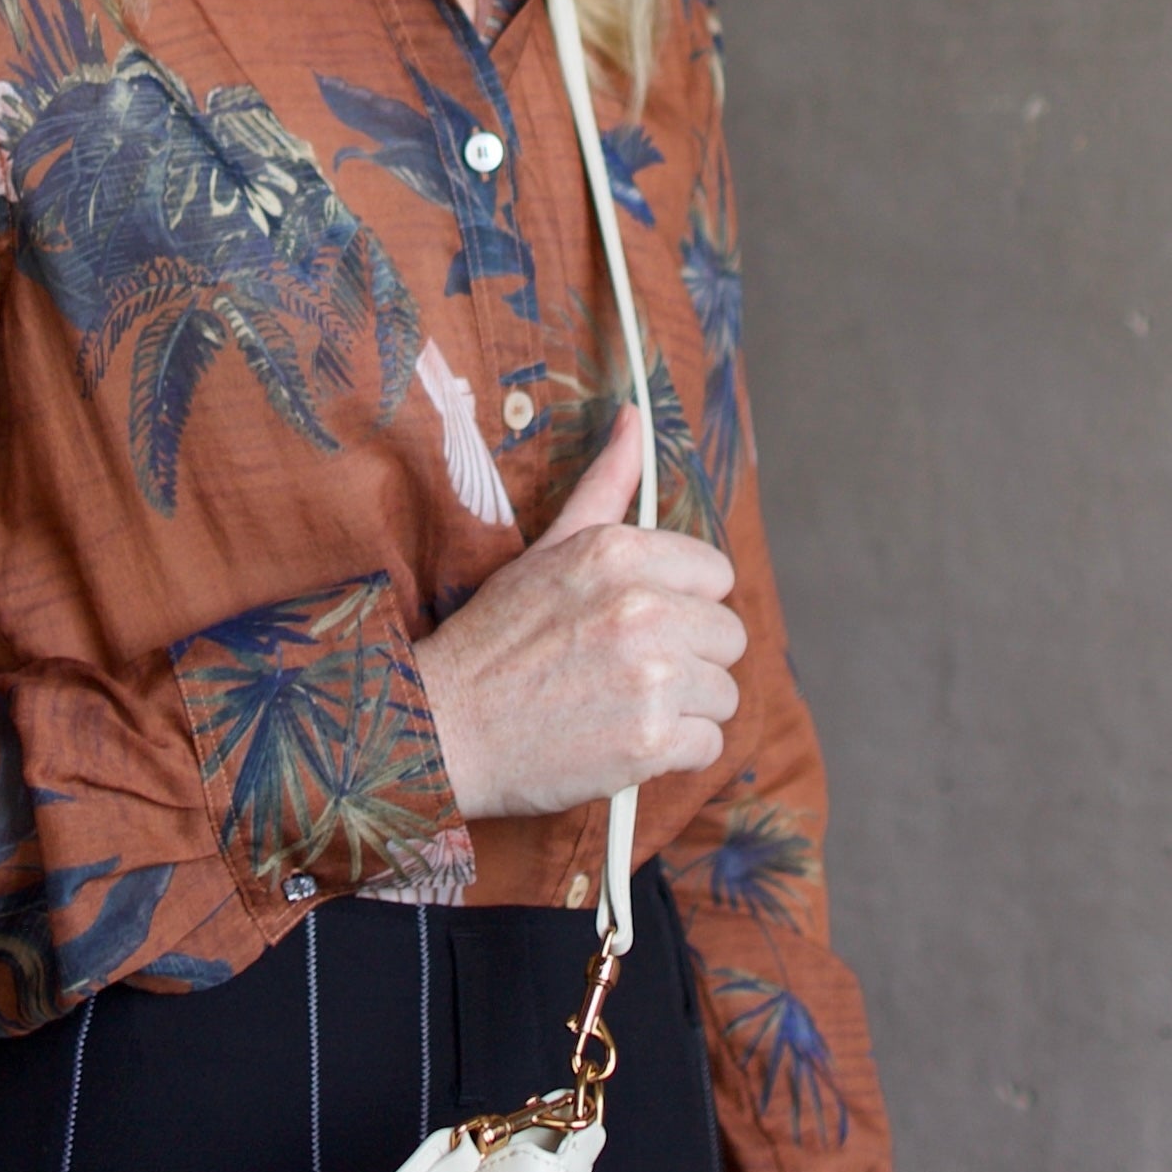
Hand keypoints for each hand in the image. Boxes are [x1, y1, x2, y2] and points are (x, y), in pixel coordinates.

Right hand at [414, 407, 746, 822]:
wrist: (442, 730)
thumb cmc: (493, 643)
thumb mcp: (546, 550)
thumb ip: (602, 489)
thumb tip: (632, 418)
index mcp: (620, 554)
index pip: (716, 576)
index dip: (683, 604)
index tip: (643, 627)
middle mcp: (643, 610)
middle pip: (728, 636)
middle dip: (689, 659)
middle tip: (629, 675)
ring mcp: (651, 679)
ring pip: (724, 693)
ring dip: (685, 709)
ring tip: (624, 710)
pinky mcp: (650, 743)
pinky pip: (707, 745)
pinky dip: (674, 753)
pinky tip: (625, 743)